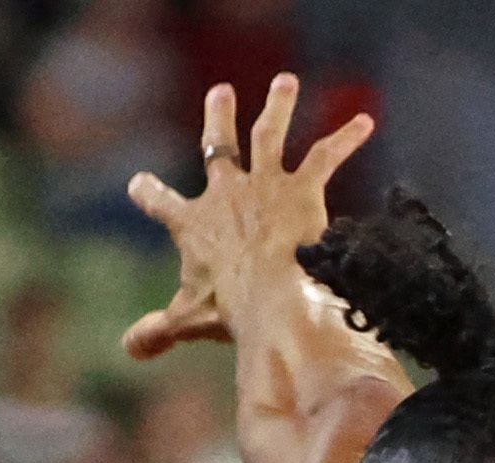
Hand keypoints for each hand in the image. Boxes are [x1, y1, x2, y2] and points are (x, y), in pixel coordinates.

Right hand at [122, 79, 377, 365]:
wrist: (272, 298)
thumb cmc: (230, 310)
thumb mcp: (188, 320)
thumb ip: (158, 331)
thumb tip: (128, 349)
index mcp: (193, 224)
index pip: (162, 203)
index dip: (149, 193)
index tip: (139, 183)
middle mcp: (226, 193)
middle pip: (218, 147)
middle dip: (219, 119)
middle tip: (221, 93)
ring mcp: (265, 185)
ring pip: (269, 134)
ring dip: (278, 105)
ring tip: (286, 82)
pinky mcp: (303, 189)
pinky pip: (326, 156)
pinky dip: (347, 139)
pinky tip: (366, 121)